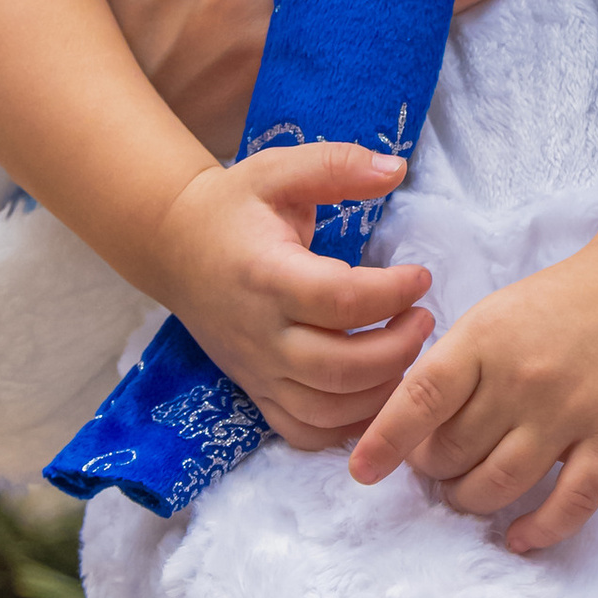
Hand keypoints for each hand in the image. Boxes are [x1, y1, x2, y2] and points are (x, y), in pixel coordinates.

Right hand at [154, 141, 439, 445]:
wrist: (174, 245)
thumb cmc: (234, 206)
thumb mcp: (280, 169)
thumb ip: (338, 165)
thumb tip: (397, 169)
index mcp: (268, 276)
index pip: (341, 302)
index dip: (392, 294)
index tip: (421, 276)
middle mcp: (260, 333)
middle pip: (340, 368)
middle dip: (398, 349)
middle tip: (423, 317)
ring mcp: (256, 370)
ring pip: (326, 409)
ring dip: (380, 392)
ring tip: (408, 352)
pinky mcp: (256, 391)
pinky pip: (303, 432)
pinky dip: (346, 427)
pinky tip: (376, 393)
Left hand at [345, 243, 597, 549]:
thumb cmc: (556, 305)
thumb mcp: (493, 317)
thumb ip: (453, 368)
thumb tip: (407, 434)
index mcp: (485, 338)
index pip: (422, 397)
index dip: (385, 439)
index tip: (362, 471)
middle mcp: (523, 376)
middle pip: (456, 451)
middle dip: (435, 470)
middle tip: (440, 465)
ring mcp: (570, 410)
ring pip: (500, 485)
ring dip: (472, 501)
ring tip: (469, 494)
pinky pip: (570, 503)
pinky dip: (539, 530)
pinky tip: (520, 538)